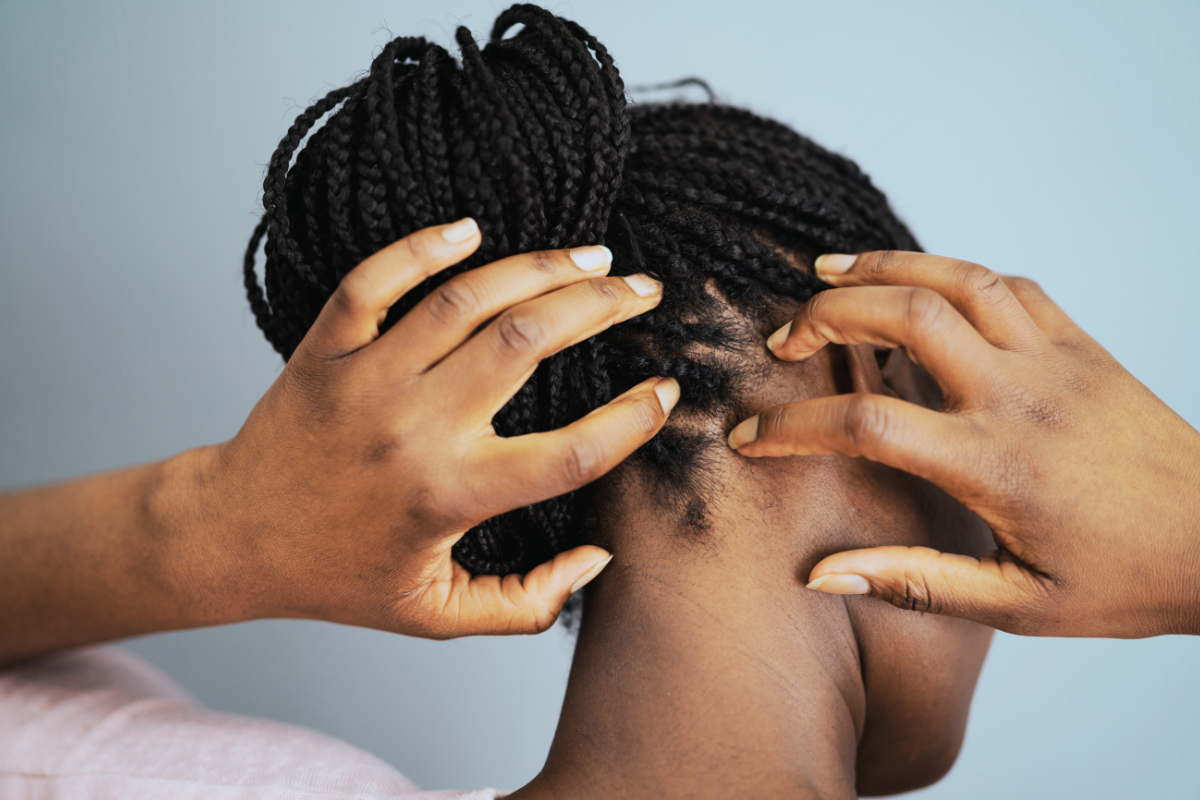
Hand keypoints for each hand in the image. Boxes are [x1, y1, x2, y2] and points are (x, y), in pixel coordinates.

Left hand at [198, 218, 677, 637]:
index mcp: (451, 495)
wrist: (232, 537)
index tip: (664, 391)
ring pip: (467, 301)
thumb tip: (597, 558)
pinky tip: (471, 228)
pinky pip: (375, 281)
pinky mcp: (326, 349)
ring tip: (590, 256)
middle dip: (600, 306)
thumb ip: (526, 604)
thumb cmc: (339, 577)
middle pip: (528, 344)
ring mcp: (366, 379)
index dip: (631, 420)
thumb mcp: (437, 615)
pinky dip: (422, 246)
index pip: (570, 453)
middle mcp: (415, 428)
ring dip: (539, 269)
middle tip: (642, 290)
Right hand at [728, 251, 1199, 637]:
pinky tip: (921, 284)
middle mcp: (1017, 395)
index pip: (866, 422)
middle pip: (903, 316)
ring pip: (954, 279)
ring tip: (827, 272)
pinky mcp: (1080, 344)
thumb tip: (820, 575)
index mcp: (992, 463)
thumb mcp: (1017, 605)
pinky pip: (1008, 284)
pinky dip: (951, 272)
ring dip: (881, 268)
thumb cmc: (1125, 580)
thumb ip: (914, 584)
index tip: (749, 436)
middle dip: (827, 314)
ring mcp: (1053, 358)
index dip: (793, 426)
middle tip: (784, 337)